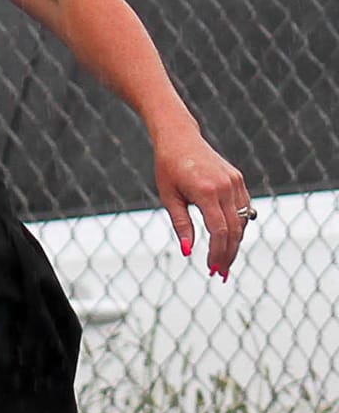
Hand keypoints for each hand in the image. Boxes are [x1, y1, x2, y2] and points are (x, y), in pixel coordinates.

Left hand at [156, 130, 253, 280]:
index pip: (219, 230)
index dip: (217, 252)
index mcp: (206, 191)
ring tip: (223, 262)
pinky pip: (243, 209)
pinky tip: (229, 241)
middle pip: (234, 229)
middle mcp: (226, 187)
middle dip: (228, 254)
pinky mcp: (238, 180)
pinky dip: (238, 227)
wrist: (180, 139)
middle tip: (219, 274)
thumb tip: (187, 252)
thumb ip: (181, 224)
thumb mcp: (169, 197)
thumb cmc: (168, 168)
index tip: (212, 269)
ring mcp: (235, 182)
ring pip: (242, 221)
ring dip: (235, 244)